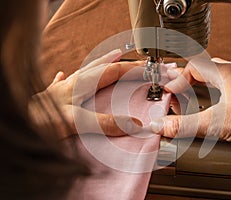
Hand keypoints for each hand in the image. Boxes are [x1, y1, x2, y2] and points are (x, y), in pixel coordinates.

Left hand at [29, 49, 143, 138]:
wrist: (17, 122)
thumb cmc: (39, 120)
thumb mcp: (76, 122)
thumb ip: (104, 123)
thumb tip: (133, 124)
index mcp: (81, 84)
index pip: (113, 72)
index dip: (132, 69)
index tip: (147, 70)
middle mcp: (73, 83)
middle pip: (101, 67)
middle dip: (119, 62)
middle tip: (132, 58)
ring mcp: (62, 88)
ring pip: (86, 71)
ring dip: (101, 64)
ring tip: (110, 59)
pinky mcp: (53, 97)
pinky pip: (65, 81)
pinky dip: (70, 76)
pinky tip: (64, 74)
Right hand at [151, 57, 230, 148]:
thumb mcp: (214, 124)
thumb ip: (184, 125)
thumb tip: (162, 125)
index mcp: (226, 74)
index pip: (194, 67)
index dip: (179, 79)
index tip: (172, 92)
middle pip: (211, 66)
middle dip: (194, 76)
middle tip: (185, 87)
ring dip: (217, 75)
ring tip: (210, 82)